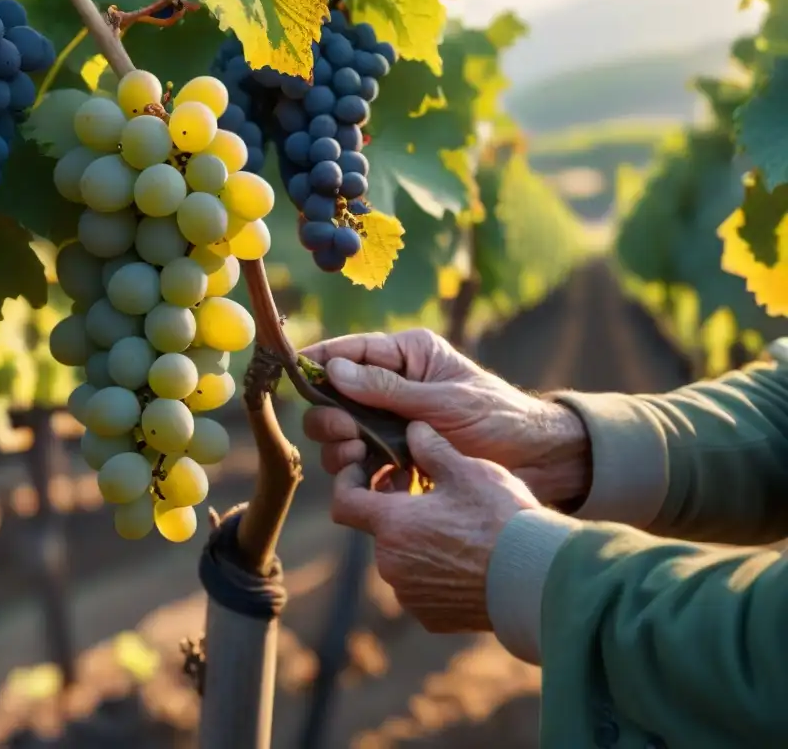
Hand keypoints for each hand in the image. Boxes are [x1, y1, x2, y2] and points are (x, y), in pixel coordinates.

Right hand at [301, 329, 590, 504]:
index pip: (350, 351)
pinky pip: (362, 467)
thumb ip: (387, 389)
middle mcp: (392, 386)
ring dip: (340, 447)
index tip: (294, 372)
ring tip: (358, 457)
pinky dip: (361, 476)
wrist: (538, 464)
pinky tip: (376, 481)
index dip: (318, 360)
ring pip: (340, 435)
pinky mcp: (396, 459)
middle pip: (334, 397)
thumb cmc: (499, 418)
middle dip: (330, 415)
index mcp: (406, 356)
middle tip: (346, 432)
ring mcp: (391, 424)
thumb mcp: (444, 401)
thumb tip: (333, 370)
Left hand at [333, 422, 539, 633]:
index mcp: (392, 524)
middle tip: (424, 491)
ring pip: (401, 559)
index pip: (344, 502)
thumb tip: (413, 429)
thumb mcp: (466, 471)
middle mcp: (391, 564)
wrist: (536, 578)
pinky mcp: (432, 617)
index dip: (348, 482)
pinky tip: (465, 557)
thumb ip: (431, 448)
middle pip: (379, 530)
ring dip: (416, 540)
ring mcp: (410, 595)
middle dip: (395, 509)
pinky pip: (421, 588)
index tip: (364, 470)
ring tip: (452, 525)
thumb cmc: (500, 519)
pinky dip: (433, 571)